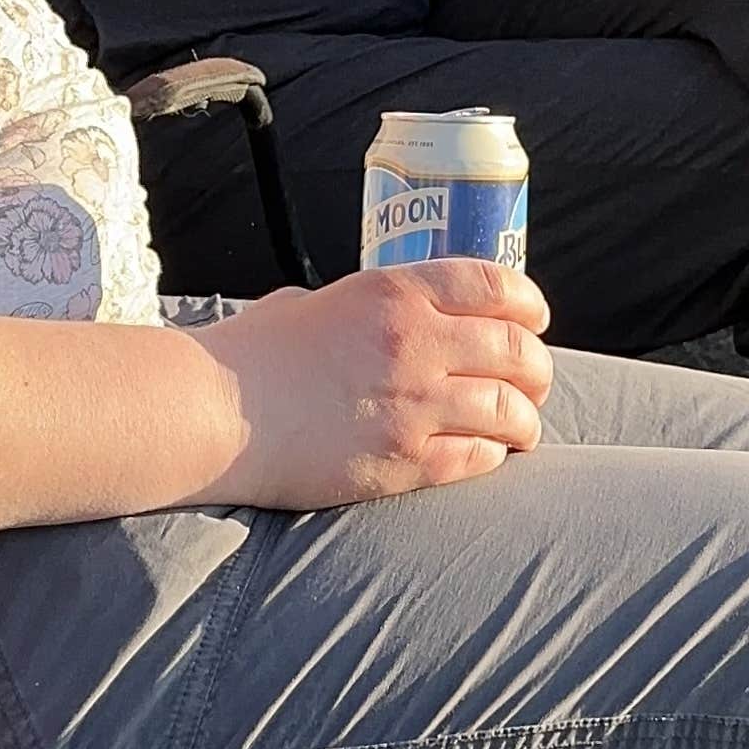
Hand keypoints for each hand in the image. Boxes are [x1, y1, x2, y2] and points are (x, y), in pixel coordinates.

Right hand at [213, 257, 552, 506]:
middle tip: (534, 383)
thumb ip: (357, 305)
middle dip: (537, 369)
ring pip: (511, 411)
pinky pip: (479, 458)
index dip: (529, 305)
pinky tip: (485, 455)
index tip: (536, 320)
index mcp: (395, 294)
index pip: (497, 287)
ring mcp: (414, 404)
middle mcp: (416, 343)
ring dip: (525, 420)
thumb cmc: (247, 357)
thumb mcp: (310, 303)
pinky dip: (492, 456)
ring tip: (521, 428)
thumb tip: (374, 314)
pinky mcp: (404, 461)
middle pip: (518, 351)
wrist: (211, 412)